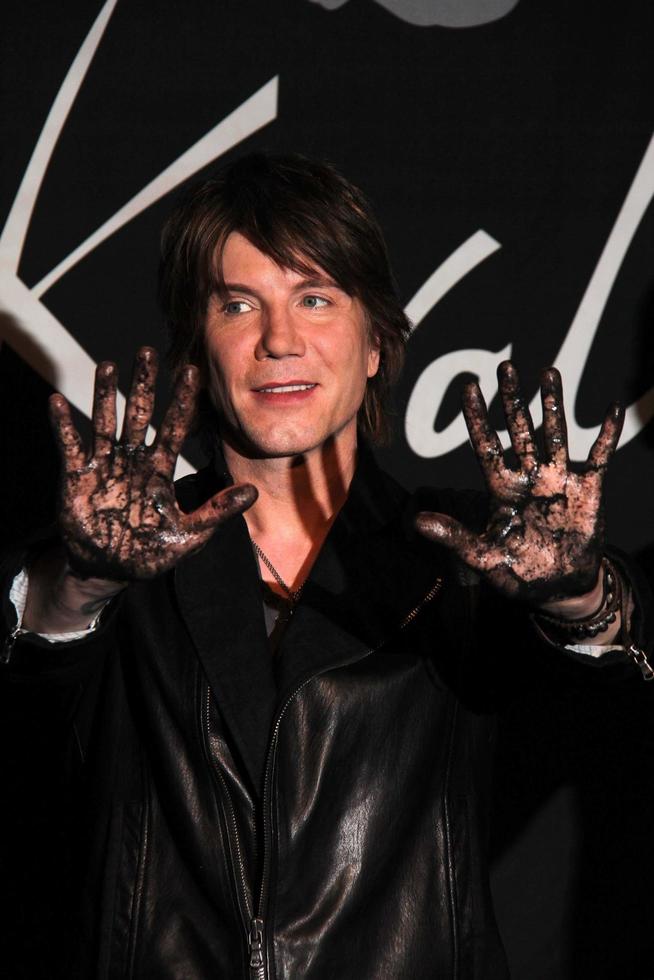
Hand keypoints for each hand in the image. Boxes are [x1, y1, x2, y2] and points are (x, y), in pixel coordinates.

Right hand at [50, 347, 256, 580]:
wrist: (109, 570)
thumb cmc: (149, 553)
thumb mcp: (188, 536)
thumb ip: (216, 512)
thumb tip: (252, 494)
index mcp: (159, 470)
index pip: (174, 428)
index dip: (183, 401)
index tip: (193, 372)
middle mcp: (133, 460)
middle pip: (139, 414)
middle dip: (144, 384)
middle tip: (148, 352)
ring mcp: (104, 465)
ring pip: (105, 422)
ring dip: (105, 395)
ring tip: (107, 366)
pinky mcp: (76, 477)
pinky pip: (69, 446)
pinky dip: (63, 425)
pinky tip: (58, 402)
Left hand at [415, 361, 623, 602]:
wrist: (559, 588)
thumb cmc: (518, 573)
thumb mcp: (482, 556)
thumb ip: (453, 537)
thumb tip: (417, 521)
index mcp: (501, 489)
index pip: (486, 445)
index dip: (477, 417)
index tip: (469, 386)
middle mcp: (528, 476)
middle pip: (519, 429)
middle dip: (512, 399)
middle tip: (505, 367)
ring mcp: (559, 479)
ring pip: (554, 433)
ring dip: (552, 404)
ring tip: (548, 372)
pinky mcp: (588, 489)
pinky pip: (600, 456)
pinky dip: (606, 433)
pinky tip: (611, 408)